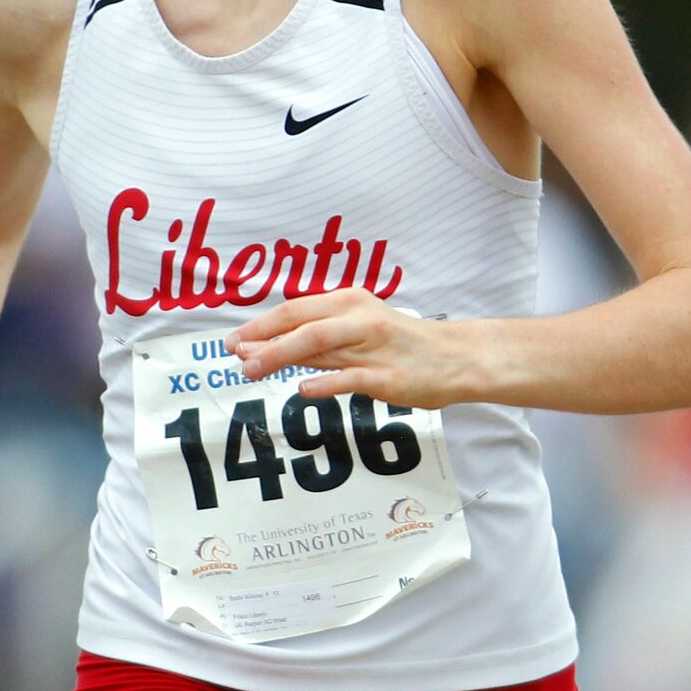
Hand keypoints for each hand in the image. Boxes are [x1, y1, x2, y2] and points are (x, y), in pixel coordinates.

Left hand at [226, 289, 479, 406]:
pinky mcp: (387, 376)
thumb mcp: (360, 328)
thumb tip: (265, 348)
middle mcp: (359, 318)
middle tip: (237, 359)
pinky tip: (302, 389)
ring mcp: (374, 346)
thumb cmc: (402, 344)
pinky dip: (324, 382)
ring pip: (319, 347)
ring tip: (252, 372)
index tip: (235, 341)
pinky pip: (350, 377)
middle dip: (263, 342)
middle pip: (301, 326)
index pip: (295, 309)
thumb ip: (317, 339)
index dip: (261, 325)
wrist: (455, 358)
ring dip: (279, 358)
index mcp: (351, 301)